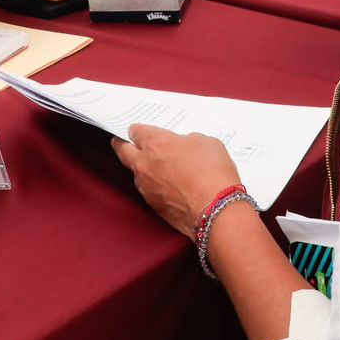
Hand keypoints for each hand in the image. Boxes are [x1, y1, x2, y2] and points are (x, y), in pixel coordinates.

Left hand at [112, 124, 242, 237]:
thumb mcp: (206, 143)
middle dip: (122, 145)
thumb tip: (184, 146)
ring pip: (135, 173)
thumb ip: (188, 141)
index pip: (136, 131)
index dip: (138, 130)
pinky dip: (155, 187)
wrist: (217, 209)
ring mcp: (146, 187)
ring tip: (156, 167)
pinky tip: (169, 186)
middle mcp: (145, 164)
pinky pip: (148, 191)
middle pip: (122, 151)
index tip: (138, 130)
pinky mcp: (153, 205)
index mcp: (156, 143)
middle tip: (124, 142)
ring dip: (141, 168)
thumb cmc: (213, 173)